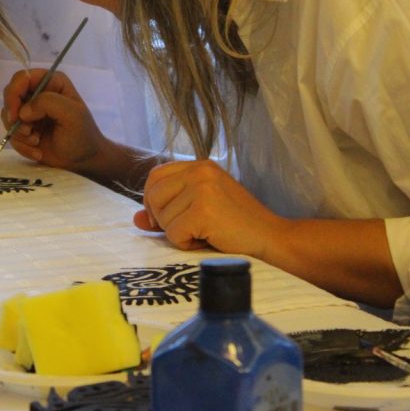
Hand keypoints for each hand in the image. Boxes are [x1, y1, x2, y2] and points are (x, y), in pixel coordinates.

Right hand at [1, 69, 109, 172]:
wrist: (82, 160)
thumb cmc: (82, 135)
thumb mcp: (72, 114)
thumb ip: (48, 103)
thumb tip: (23, 111)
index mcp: (52, 82)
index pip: (23, 77)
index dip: (14, 93)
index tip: (15, 115)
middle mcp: (38, 93)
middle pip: (10, 95)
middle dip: (14, 117)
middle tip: (27, 132)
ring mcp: (30, 111)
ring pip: (7, 116)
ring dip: (19, 133)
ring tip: (37, 141)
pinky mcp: (25, 128)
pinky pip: (11, 134)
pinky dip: (22, 145)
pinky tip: (38, 151)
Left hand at [134, 159, 282, 255]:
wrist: (273, 240)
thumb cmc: (238, 228)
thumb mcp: (200, 211)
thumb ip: (167, 211)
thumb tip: (136, 219)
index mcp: (199, 166)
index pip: (155, 176)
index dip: (153, 201)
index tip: (165, 219)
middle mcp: (200, 170)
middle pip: (153, 193)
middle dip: (161, 218)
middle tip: (186, 230)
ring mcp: (203, 187)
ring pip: (162, 216)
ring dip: (177, 234)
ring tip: (204, 235)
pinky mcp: (204, 209)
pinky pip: (173, 233)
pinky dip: (186, 244)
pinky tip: (209, 241)